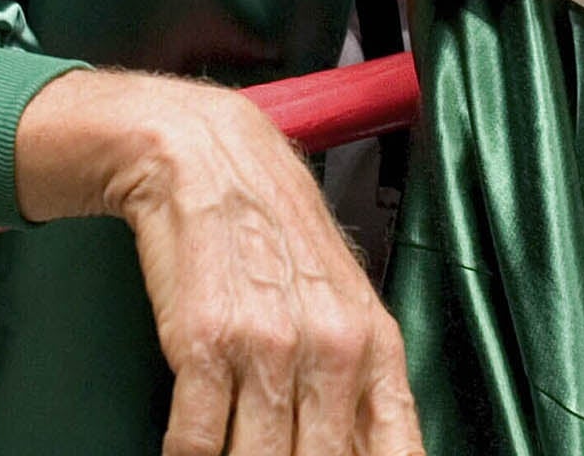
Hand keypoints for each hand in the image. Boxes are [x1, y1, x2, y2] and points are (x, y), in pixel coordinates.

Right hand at [16, 69, 423, 455]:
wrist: (210, 158)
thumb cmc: (272, 230)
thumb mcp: (341, 301)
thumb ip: (357, 384)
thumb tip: (360, 452)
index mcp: (375, 346)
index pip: (394, 454)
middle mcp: (332, 350)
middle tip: (270, 453)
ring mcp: (270, 348)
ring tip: (228, 448)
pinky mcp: (207, 344)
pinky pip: (196, 444)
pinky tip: (189, 446)